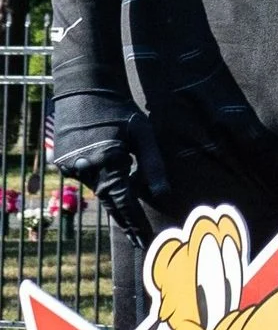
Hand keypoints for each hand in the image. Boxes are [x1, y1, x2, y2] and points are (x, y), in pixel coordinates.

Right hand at [47, 89, 164, 243]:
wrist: (85, 89)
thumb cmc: (121, 110)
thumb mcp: (144, 134)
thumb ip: (154, 165)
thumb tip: (163, 194)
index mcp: (108, 161)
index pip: (124, 201)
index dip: (134, 222)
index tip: (143, 240)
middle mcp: (86, 168)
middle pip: (110, 200)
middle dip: (125, 220)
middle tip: (139, 240)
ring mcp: (71, 166)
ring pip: (98, 188)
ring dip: (114, 193)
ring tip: (132, 207)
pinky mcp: (63, 163)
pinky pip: (88, 177)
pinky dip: (101, 179)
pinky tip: (111, 170)